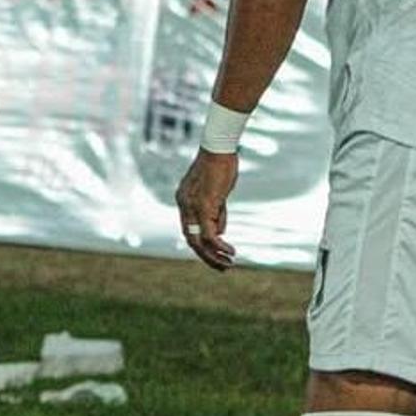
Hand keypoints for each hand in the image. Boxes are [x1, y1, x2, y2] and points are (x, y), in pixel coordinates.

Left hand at [176, 149, 238, 270]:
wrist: (218, 148)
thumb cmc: (221, 164)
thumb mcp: (218, 192)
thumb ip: (216, 212)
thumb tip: (220, 232)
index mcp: (184, 200)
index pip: (188, 230)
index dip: (202, 245)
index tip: (216, 255)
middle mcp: (184, 205)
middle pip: (190, 240)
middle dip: (206, 257)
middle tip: (222, 267)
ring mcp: (192, 206)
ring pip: (198, 241)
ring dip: (213, 256)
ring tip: (228, 264)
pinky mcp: (204, 206)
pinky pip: (209, 234)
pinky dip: (219, 246)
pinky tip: (231, 252)